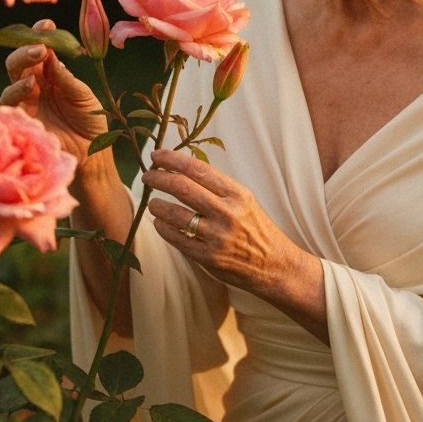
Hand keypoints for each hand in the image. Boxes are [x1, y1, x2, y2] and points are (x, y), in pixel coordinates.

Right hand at [0, 19, 107, 162]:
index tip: (47, 24)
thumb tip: (48, 52)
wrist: (92, 156)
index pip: (38, 51)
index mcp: (49, 76)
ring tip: (36, 61)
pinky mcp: (20, 123)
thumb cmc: (89, 123)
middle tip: (40, 46)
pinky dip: (16, 92)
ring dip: (21, 68)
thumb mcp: (82, 95)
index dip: (39, 35)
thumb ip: (64, 77)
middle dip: (26, 50)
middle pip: (18, 63)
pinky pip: (9, 106)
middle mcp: (34, 88)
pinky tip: (29, 87)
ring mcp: (25, 105)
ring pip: (11, 81)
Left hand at [142, 148, 319, 307]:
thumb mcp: (244, 201)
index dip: (172, 159)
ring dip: (157, 205)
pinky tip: (160, 223)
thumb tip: (181, 170)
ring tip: (153, 202)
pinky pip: (176, 238)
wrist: (275, 265)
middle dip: (158, 178)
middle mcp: (228, 213)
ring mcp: (217, 236)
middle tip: (147, 176)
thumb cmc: (256, 228)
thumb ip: (217, 188)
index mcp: (237, 194)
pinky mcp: (208, 258)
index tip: (157, 156)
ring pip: (174, 214)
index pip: (198, 169)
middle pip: (182, 188)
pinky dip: (163, 227)